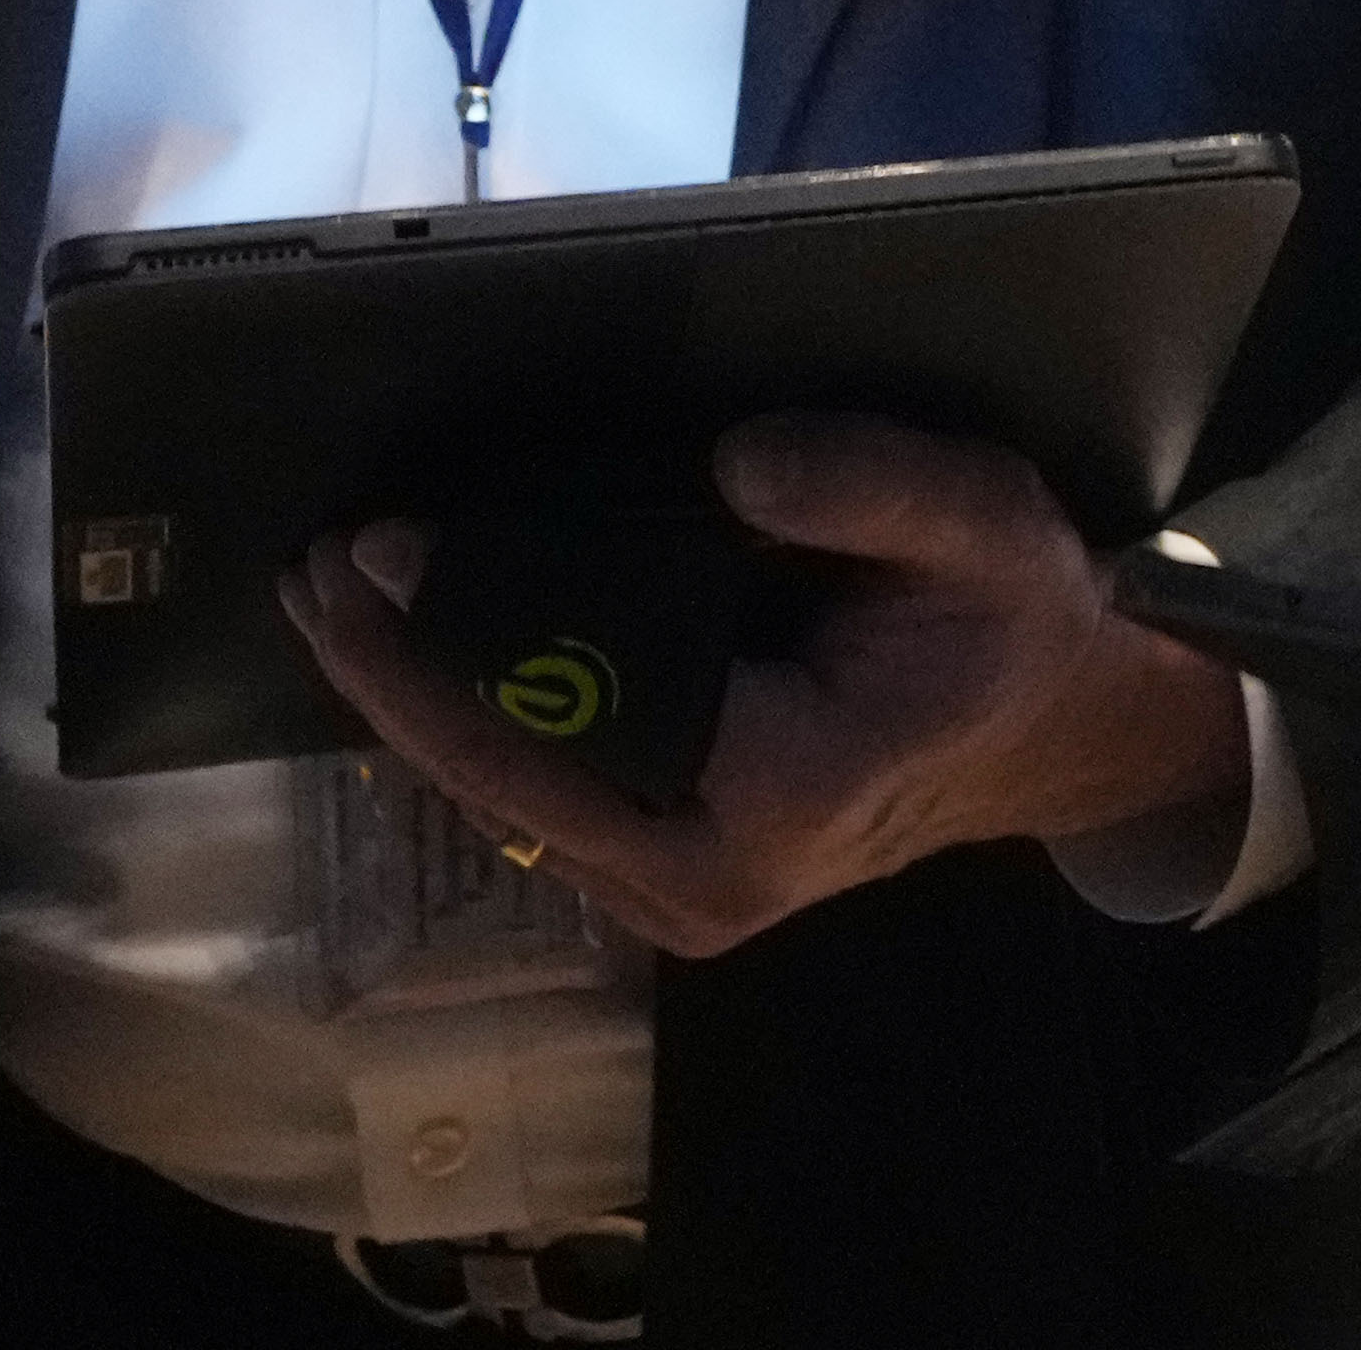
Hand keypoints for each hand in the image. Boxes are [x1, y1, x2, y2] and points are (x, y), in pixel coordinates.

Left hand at [279, 416, 1247, 957]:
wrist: (1049, 730)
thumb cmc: (1016, 621)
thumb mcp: (985, 521)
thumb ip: (871, 484)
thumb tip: (734, 463)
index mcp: (787, 789)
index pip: (586, 715)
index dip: (469, 635)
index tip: (380, 547)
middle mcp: (712, 878)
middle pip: (511, 778)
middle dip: (398, 674)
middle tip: (311, 570)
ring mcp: (678, 897)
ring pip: (509, 802)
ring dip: (413, 702)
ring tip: (328, 600)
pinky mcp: (660, 879)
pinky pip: (538, 802)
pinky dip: (465, 724)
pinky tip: (408, 648)